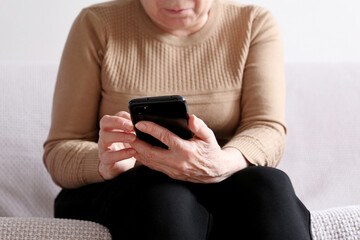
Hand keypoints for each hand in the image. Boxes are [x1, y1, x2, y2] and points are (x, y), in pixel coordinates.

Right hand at [98, 111, 136, 179]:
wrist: (119, 167)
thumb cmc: (125, 148)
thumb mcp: (131, 136)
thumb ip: (134, 128)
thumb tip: (145, 121)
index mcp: (110, 127)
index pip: (113, 116)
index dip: (123, 117)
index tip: (135, 120)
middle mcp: (104, 135)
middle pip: (104, 122)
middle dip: (118, 122)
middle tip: (131, 126)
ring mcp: (103, 147)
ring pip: (105, 138)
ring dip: (121, 136)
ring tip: (133, 138)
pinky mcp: (105, 160)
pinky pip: (110, 156)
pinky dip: (122, 153)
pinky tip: (132, 151)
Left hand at [130, 115, 248, 182]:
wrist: (216, 172)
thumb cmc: (211, 151)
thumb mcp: (209, 137)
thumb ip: (200, 127)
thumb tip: (191, 118)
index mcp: (186, 150)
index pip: (164, 138)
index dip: (151, 129)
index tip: (140, 123)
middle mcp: (177, 161)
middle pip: (151, 152)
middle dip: (137, 143)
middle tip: (129, 133)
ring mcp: (173, 170)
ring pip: (150, 162)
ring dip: (138, 152)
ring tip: (130, 141)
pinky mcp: (171, 174)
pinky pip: (154, 167)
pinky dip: (144, 159)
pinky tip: (138, 151)